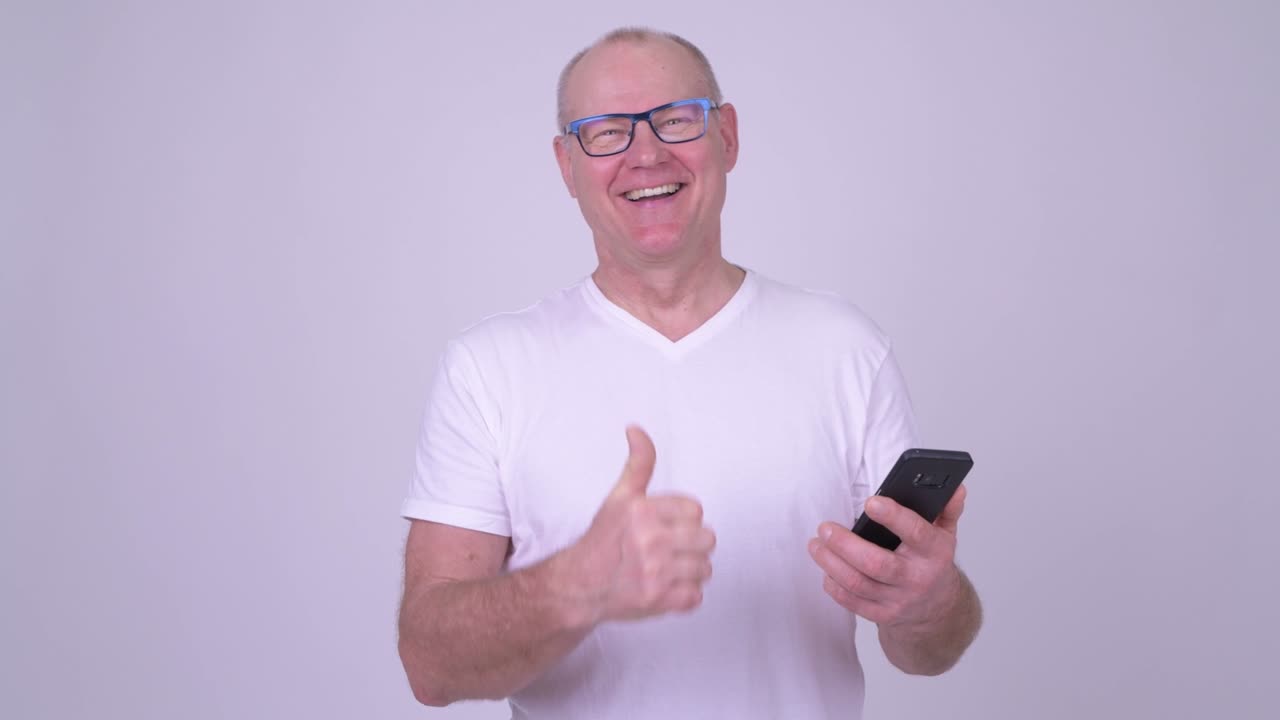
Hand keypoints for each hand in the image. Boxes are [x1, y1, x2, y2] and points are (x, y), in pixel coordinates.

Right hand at [563, 426, 715, 623]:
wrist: (578, 586)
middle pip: (707, 539)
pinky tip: (666, 588)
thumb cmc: (602, 541)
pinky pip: (696, 596)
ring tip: (668, 570)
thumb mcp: (619, 497)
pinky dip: (685, 596)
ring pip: (705, 568)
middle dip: (691, 545)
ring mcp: (655, 572)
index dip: (684, 520)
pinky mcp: (658, 600)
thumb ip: (638, 463)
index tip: (667, 527)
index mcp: (642, 511)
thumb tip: (636, 429)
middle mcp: (649, 539)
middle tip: (669, 550)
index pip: (696, 510)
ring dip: (690, 571)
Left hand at [807, 485, 967, 629]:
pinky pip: (853, 603)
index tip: (871, 502)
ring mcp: (899, 600)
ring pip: (858, 583)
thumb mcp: (945, 534)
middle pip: (876, 563)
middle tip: (825, 527)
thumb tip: (955, 487)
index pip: (916, 533)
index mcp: (934, 553)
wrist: (938, 609)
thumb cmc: (933, 562)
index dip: (893, 516)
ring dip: (831, 563)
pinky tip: (826, 570)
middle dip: (845, 544)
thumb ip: (947, 509)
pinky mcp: (883, 615)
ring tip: (816, 544)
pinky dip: (834, 586)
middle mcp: (917, 578)